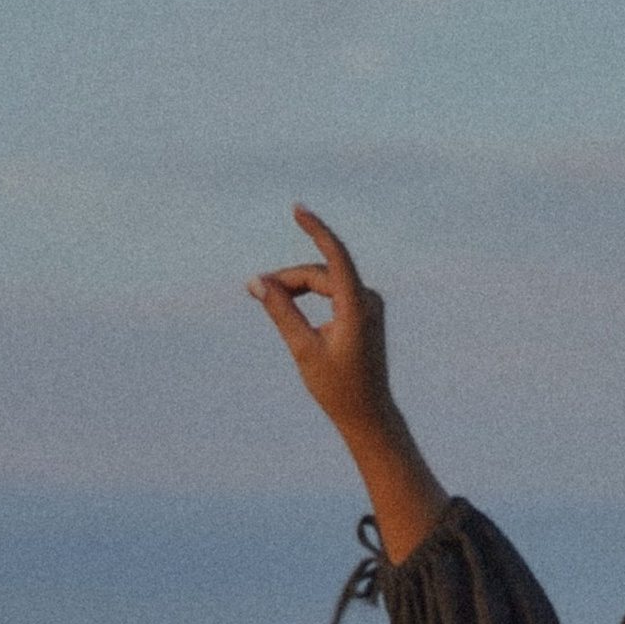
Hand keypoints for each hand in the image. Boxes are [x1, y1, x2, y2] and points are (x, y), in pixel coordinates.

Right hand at [248, 206, 393, 439]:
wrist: (368, 414)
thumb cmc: (337, 387)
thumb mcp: (303, 348)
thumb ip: (280, 310)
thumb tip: (256, 281)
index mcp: (357, 307)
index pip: (335, 255)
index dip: (315, 229)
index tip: (297, 209)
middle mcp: (368, 299)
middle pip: (321, 273)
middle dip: (288, 279)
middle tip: (255, 290)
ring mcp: (369, 304)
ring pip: (325, 282)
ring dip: (296, 288)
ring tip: (268, 298)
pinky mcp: (365, 311)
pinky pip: (333, 292)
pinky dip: (310, 295)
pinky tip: (290, 302)